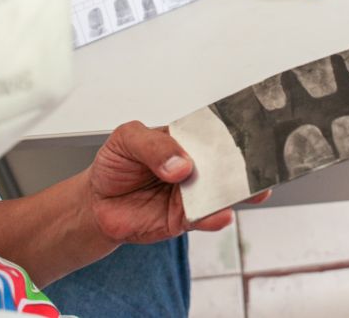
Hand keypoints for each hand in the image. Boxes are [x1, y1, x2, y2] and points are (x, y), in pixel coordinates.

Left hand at [86, 121, 267, 244]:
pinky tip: (218, 213)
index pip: (215, 132)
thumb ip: (153, 145)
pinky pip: (204, 218)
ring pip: (220, 193)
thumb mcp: (126, 139)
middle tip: (250, 162)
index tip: (246, 131)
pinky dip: (214, 217)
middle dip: (243, 163)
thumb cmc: (115, 165)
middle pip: (226, 163)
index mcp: (186, 140)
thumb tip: (179, 162)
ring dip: (234, 192)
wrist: (97, 203)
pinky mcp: (184, 219)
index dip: (233, 130)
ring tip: (238, 190)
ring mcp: (192, 193)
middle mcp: (195, 167)